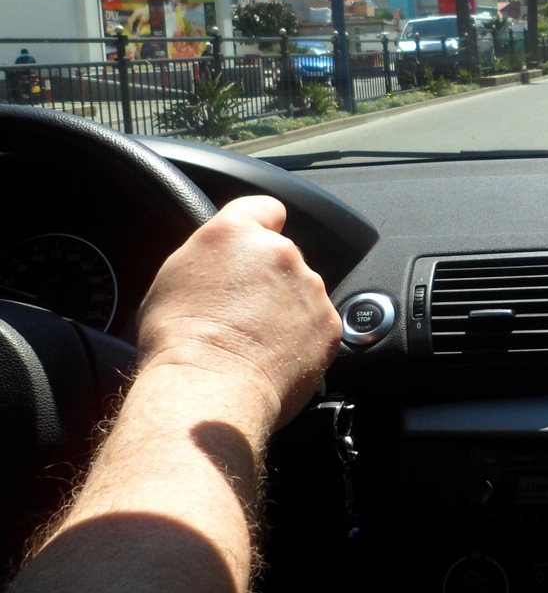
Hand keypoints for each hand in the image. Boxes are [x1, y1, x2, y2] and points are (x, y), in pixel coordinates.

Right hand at [136, 195, 341, 430]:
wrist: (208, 387)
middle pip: (282, 257)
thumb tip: (222, 265)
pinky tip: (273, 358)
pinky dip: (302, 339)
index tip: (257, 243)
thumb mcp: (174, 278)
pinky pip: (317, 326)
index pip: (265, 206)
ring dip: (287, 310)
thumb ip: (210, 257)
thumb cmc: (178, 340)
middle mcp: (280, 252)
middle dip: (268, 280)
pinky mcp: (329, 324)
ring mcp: (310, 288)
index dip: (262, 225)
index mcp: (236, 232)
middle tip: (240, 313)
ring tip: (253, 342)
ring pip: (302, 293)